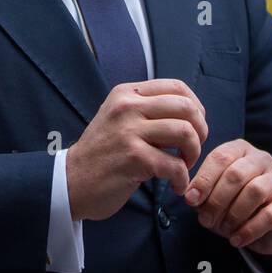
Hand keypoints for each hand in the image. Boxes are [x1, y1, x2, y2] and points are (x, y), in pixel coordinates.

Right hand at [66, 79, 207, 222]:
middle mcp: (128, 106)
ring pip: (185, 132)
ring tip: (184, 166)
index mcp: (127, 93)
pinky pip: (175, 165)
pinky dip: (182, 179)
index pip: (176, 87)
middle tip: (192, 149)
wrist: (71, 181)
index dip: (196, 107)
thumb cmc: (102, 153)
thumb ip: (148, 111)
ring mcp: (129, 131)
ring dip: (193, 153)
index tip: (195, 126)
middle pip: (186, 107)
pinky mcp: (133, 158)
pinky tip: (176, 186)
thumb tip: (190, 114)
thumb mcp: (119, 118)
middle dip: (200, 130)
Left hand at [185, 138, 271, 256]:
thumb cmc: (231, 201)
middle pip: (236, 174)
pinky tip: (236, 240)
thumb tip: (191, 197)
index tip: (191, 200)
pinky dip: (250, 230)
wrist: (261, 224)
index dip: (204, 179)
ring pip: (255, 191)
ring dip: (234, 214)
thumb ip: (201, 191)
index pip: (220, 157)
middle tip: (205, 220)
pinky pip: (270, 216)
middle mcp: (261, 159)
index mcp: (239, 150)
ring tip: (222, 229)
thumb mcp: (213, 193)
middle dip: (217, 200)